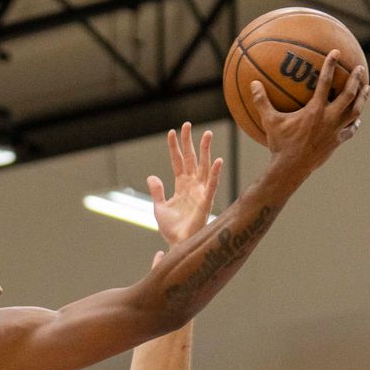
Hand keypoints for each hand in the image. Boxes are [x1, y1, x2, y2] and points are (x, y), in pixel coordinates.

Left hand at [149, 122, 223, 246]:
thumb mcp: (159, 207)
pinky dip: (214, 173)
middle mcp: (192, 186)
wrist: (178, 244)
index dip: (175, 147)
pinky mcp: (206, 201)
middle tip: (187, 124)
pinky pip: (211, 185)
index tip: (172, 132)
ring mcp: (200, 192)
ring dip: (205, 151)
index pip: (177, 162)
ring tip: (207, 134)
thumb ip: (157, 191)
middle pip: (191, 159)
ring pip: (203, 167)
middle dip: (189, 142)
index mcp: (180, 186)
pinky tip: (217, 160)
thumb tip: (152, 176)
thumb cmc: (171, 229)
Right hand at [250, 50, 369, 173]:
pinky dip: (354, 123)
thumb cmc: (280, 145)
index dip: (331, 65)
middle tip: (360, 68)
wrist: (291, 169)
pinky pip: (350, 130)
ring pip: (355, 111)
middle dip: (356, 80)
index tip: (336, 52)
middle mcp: (329, 118)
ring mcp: (335, 131)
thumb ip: (262, 101)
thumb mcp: (270, 122)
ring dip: (363, 98)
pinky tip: (357, 119)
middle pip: (348, 95)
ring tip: (368, 88)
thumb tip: (253, 83)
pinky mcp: (337, 142)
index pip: (326, 82)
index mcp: (315, 110)